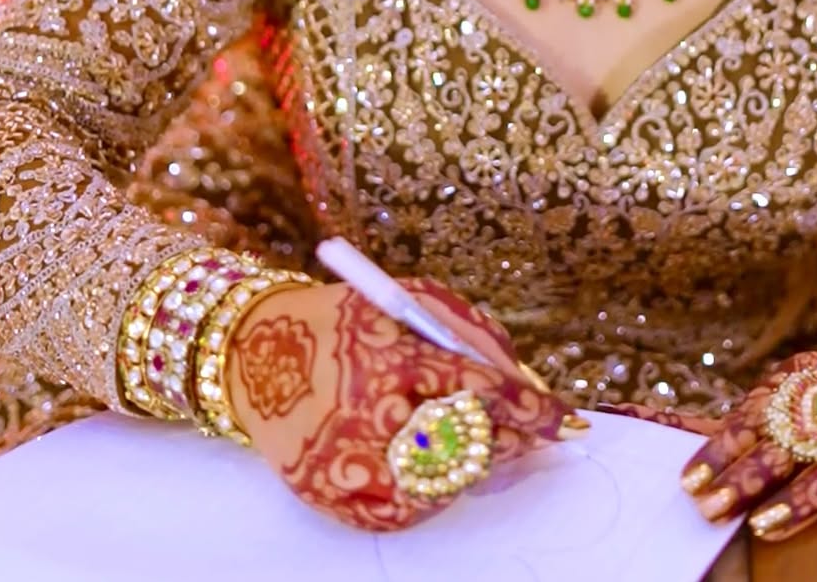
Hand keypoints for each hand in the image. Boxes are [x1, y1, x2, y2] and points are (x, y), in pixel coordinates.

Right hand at [225, 277, 568, 530]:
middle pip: (463, 443)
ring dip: (475, 466)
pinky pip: (398, 514)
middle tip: (536, 435)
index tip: (563, 419)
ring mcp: (341, 460)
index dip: (527, 406)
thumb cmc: (345, 321)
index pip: (475, 385)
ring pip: (438, 487)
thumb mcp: (407, 301)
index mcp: (384, 353)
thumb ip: (468, 336)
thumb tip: (526, 383)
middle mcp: (361, 411)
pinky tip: (440, 471)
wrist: (253, 352)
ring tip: (488, 445)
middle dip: (511, 439)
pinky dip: (430, 497)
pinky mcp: (324, 494)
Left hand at [680, 352, 816, 554]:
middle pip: (789, 443)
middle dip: (748, 478)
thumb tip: (625, 418)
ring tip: (762, 526)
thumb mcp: (770, 410)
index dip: (720, 448)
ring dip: (800, 500)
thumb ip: (714, 428)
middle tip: (710, 508)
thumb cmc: (813, 418)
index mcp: (800, 382)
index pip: (755, 414)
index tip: (688, 482)